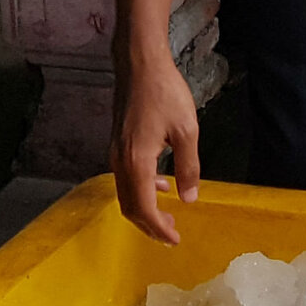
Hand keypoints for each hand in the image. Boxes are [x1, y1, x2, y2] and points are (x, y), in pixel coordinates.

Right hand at [111, 50, 199, 243]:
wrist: (140, 66)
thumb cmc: (166, 94)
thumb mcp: (187, 130)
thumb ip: (188, 167)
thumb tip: (190, 199)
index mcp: (137, 162)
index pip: (143, 208)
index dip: (158, 228)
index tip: (174, 239)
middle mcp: (120, 162)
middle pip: (130, 207)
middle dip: (149, 225)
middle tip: (171, 235)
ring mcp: (115, 153)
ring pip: (126, 194)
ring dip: (145, 209)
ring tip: (168, 216)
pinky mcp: (117, 144)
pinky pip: (126, 178)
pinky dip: (142, 190)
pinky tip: (162, 184)